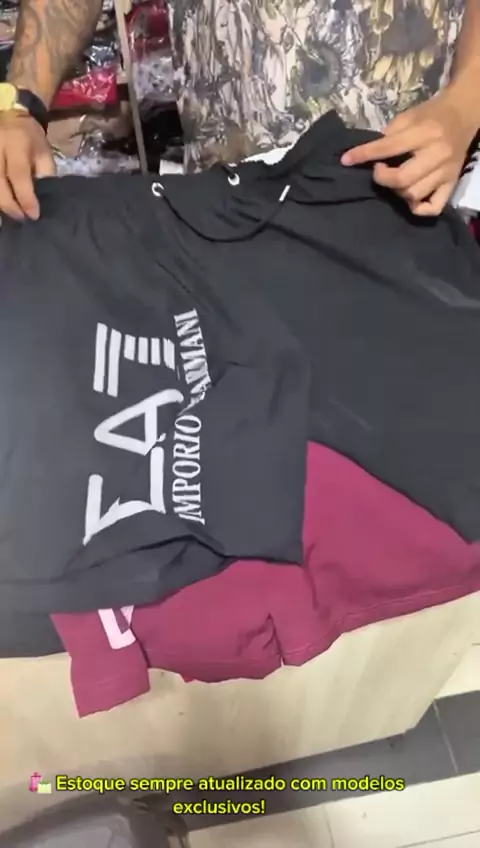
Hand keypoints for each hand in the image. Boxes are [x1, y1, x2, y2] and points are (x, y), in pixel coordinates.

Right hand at [0, 113, 54, 220]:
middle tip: (21, 218)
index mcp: (16, 143)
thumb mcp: (44, 152)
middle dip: (10, 206)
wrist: (9, 115)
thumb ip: (44, 174)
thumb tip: (40, 201)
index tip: (33, 215)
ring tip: (9, 215)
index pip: (18, 175)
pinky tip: (1, 206)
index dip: (25, 198)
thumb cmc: (30, 138)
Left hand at [341, 89, 477, 215]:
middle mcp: (437, 154)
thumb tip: (367, 155)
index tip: (346, 160)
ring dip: (397, 192)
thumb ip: (389, 135)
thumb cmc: (431, 115)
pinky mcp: (452, 184)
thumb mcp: (408, 116)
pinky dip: (418, 209)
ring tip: (395, 181)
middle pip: (402, 179)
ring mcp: (446, 173)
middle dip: (382, 178)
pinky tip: (410, 199)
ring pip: (414, 195)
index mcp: (424, 133)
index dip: (363, 155)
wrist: (463, 115)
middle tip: (379, 171)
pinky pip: (433, 208)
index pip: (388, 148)